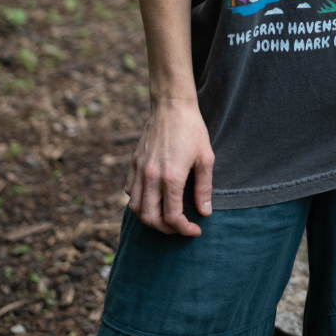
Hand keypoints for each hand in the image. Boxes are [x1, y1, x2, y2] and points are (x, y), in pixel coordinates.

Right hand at [125, 99, 214, 235]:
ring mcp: (139, 170)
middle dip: (166, 230)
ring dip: (149, 218)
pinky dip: (138, 202)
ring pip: (135, 208)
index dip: (184, 229)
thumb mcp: (206, 158)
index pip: (172, 217)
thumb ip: (204, 188)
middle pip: (150, 219)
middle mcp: (151, 177)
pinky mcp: (133, 163)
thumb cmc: (192, 129)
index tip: (195, 229)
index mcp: (171, 178)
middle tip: (180, 227)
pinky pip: (130, 191)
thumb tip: (204, 212)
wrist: (172, 105)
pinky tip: (153, 199)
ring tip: (165, 217)